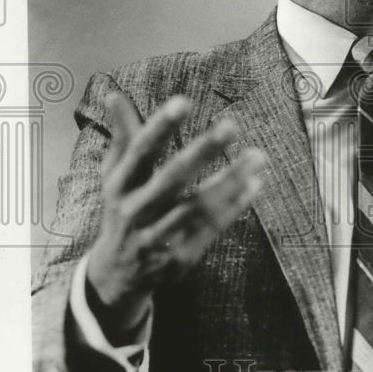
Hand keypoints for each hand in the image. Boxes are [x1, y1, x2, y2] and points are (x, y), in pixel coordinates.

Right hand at [86, 92, 264, 341]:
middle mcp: (134, 211)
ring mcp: (156, 238)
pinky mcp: (178, 259)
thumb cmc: (123, 211)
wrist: (116, 277)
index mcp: (119, 185)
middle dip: (201, 152)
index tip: (184, 101)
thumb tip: (114, 94)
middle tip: (231, 125)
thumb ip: (123, 136)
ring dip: (229, 181)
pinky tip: (255, 185)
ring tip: (257, 156)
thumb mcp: (116, 176)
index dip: (159, 127)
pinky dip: (233, 208)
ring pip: (196, 208)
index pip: (139, 152)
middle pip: (171, 179)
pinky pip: (210, 230)